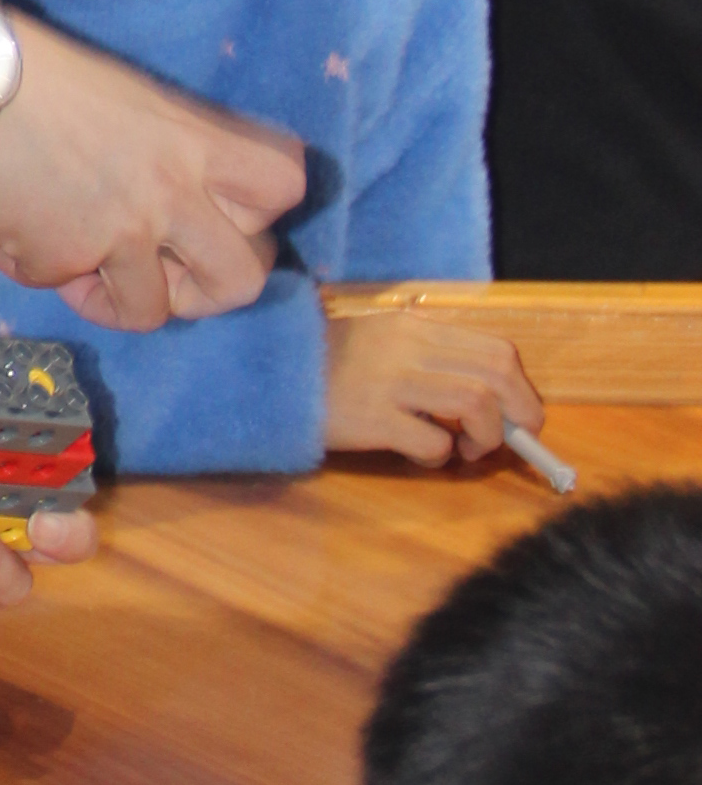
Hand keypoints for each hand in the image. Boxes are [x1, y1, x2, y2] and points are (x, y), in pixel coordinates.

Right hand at [0, 0, 304, 328]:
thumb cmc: (44, 73)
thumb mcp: (133, 100)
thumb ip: (168, 151)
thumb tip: (168, 205)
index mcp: (196, 142)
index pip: (285, 189)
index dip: (258, 215)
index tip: (218, 215)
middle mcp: (172, 193)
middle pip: (242, 281)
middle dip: (207, 290)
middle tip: (167, 272)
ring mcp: (120, 232)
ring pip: (151, 313)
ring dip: (112, 297)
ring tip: (77, 265)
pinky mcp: (59, 257)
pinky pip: (55, 288)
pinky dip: (28, 264)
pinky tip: (6, 225)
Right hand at [324, 314, 542, 466]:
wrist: (263, 379)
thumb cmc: (325, 367)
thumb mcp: (381, 347)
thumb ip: (430, 360)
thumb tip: (489, 399)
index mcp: (413, 328)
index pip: (496, 349)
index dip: (521, 387)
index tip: (519, 414)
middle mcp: (406, 347)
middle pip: (496, 375)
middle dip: (519, 413)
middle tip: (511, 438)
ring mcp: (388, 381)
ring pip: (475, 405)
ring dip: (485, 437)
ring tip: (466, 449)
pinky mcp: (372, 418)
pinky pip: (433, 442)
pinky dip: (440, 456)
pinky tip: (422, 455)